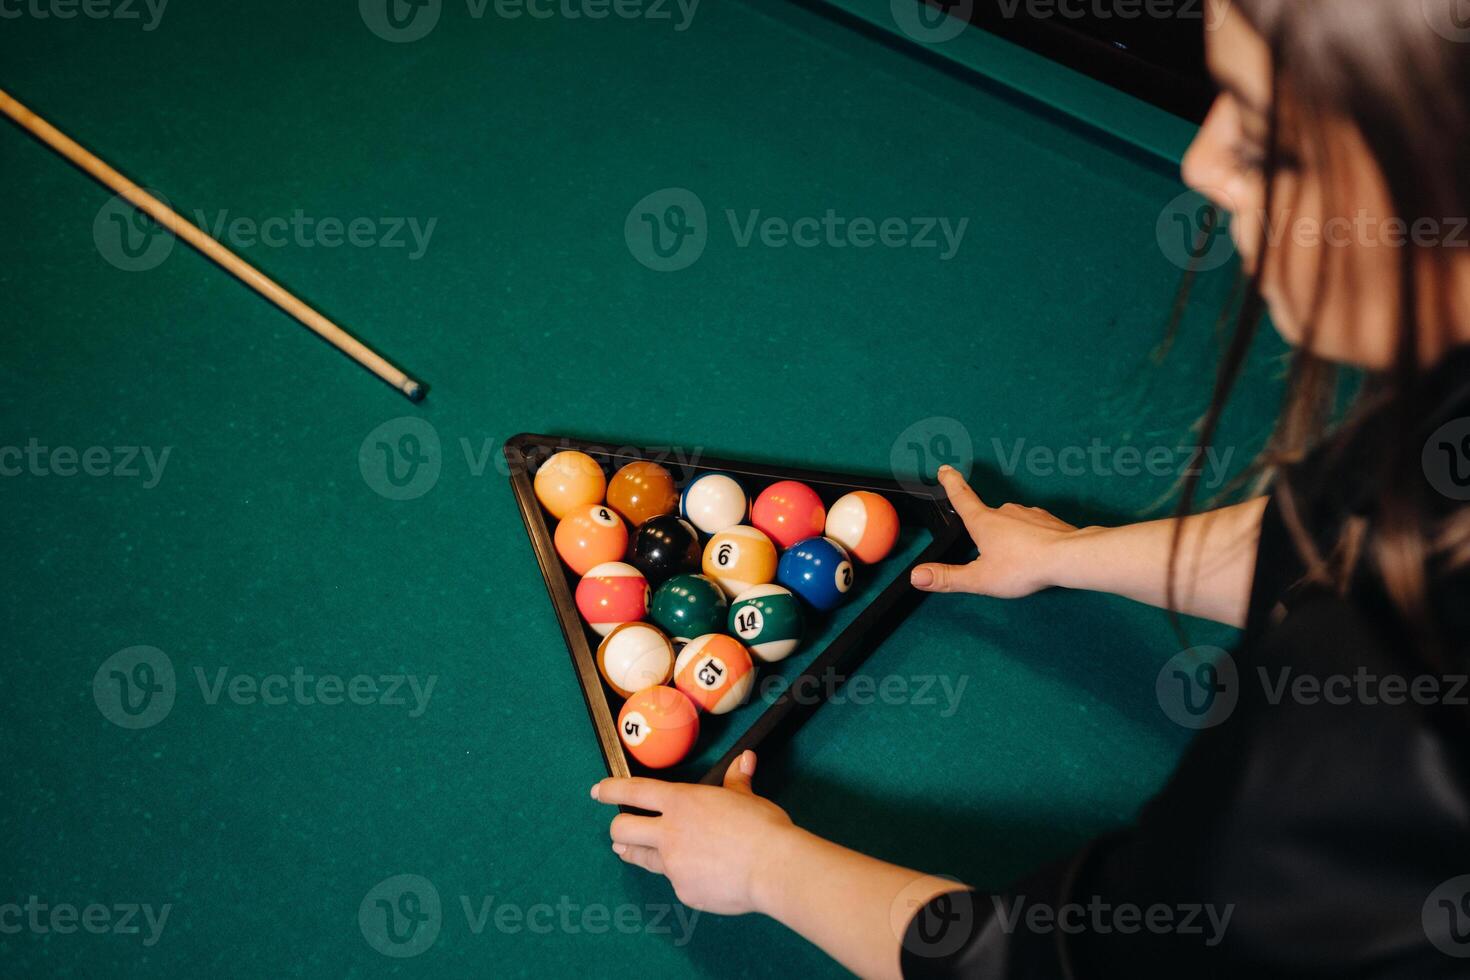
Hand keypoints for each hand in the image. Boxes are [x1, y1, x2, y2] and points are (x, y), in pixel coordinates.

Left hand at [592, 750, 794, 915]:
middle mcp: (669, 833)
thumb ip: (737, 781)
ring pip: (641, 858)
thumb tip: (745, 760)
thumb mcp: (746, 798)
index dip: (611, 791)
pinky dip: (682, 877)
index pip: (634, 792)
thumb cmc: (761, 828)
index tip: (598, 791)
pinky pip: (675, 882)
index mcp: (680, 802)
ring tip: (631, 852)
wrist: (771, 868)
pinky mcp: (683, 891)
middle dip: (618, 830)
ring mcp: (673, 865)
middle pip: (622, 830)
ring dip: (635, 853)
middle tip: (621, 831)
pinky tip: (697, 876)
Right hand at [910, 465, 1080, 597]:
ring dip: (1009, 537)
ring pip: (1012, 523)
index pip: (961, 497)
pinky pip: (1033, 528)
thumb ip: (948, 578)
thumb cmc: (1024, 567)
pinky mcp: (1048, 522)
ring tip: (1014, 559)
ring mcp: (1029, 514)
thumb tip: (917, 576)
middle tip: (987, 552)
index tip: (945, 470)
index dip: (951, 483)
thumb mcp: (979, 578)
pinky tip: (1035, 554)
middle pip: (987, 516)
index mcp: (983, 522)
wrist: (1069, 557)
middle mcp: (1005, 512)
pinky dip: (1030, 539)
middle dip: (985, 531)